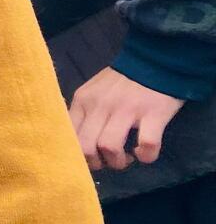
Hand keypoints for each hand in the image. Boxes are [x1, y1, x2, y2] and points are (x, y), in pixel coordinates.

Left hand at [70, 67, 185, 171]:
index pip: (68, 135)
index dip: (77, 155)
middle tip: (108, 161)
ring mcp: (127, 109)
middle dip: (96, 163)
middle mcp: (100, 105)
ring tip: (127, 157)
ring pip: (109, 147)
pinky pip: (147, 144)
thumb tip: (76, 141)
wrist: (155, 60)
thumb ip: (83, 111)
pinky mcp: (153, 114)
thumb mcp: (93, 91)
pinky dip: (146, 156)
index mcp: (83, 100)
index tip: (90, 158)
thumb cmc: (123, 80)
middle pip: (85, 146)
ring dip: (117, 161)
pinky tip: (145, 153)